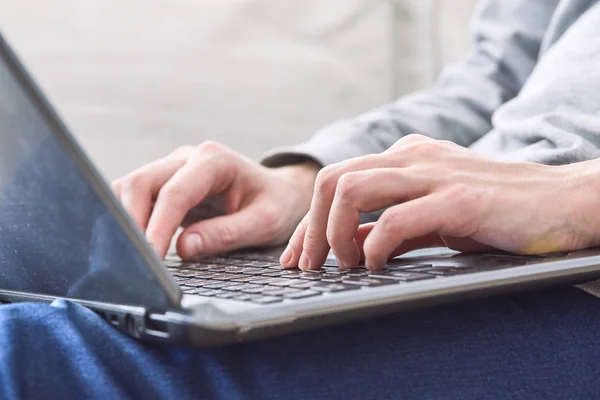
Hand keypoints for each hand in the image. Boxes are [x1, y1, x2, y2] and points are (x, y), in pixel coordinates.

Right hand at [112, 141, 318, 258]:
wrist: (280, 191)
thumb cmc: (277, 203)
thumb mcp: (264, 222)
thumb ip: (226, 234)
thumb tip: (183, 248)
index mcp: (214, 161)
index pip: (175, 192)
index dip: (158, 226)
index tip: (150, 255)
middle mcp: (188, 158)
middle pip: (141, 182)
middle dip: (130, 221)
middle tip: (132, 259)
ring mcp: (173, 168)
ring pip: (131, 187)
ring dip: (124, 218)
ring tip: (129, 253)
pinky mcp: (166, 184)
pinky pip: (137, 197)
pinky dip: (130, 218)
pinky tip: (133, 243)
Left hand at [281, 134, 597, 270]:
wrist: (561, 201)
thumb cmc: (495, 212)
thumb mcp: (430, 217)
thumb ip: (389, 227)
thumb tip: (347, 245)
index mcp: (403, 157)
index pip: (334, 180)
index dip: (306, 222)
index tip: (296, 257)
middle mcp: (412, 157)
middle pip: (331, 180)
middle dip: (310, 228)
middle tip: (309, 266)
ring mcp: (434, 174)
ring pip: (352, 189)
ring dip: (334, 233)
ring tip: (345, 264)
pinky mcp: (459, 198)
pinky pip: (396, 218)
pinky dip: (375, 245)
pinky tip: (378, 264)